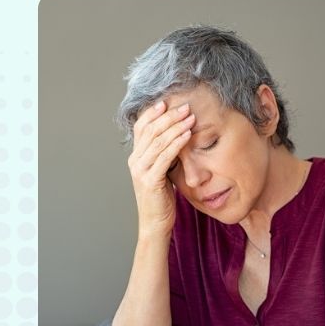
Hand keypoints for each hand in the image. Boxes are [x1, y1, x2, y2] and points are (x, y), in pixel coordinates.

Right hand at [127, 100, 195, 239]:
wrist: (155, 223)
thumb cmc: (161, 199)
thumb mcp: (161, 172)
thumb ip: (163, 155)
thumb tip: (176, 135)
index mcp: (135, 157)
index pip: (141, 127)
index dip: (153, 113)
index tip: (168, 102)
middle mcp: (134, 161)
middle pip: (150, 131)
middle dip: (169, 116)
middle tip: (185, 107)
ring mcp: (141, 170)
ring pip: (158, 141)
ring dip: (175, 127)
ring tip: (190, 117)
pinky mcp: (150, 180)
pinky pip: (165, 156)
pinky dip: (177, 143)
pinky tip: (187, 135)